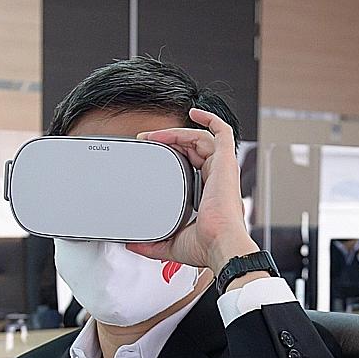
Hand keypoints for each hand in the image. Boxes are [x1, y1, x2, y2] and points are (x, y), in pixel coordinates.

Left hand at [129, 108, 256, 271]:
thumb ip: (152, 243)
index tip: (154, 156)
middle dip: (169, 141)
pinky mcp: (226, 163)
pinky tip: (194, 112)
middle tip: (147, 141)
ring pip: (201, 139)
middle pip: (193, 149)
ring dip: (177, 133)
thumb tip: (132, 245)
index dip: (173, 156)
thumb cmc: (207, 245)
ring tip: (156, 135)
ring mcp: (222, 169)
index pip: (191, 166)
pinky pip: (222, 132)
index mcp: (208, 195)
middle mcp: (217, 179)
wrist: (219, 244)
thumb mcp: (171, 243)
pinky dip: (210, 119)